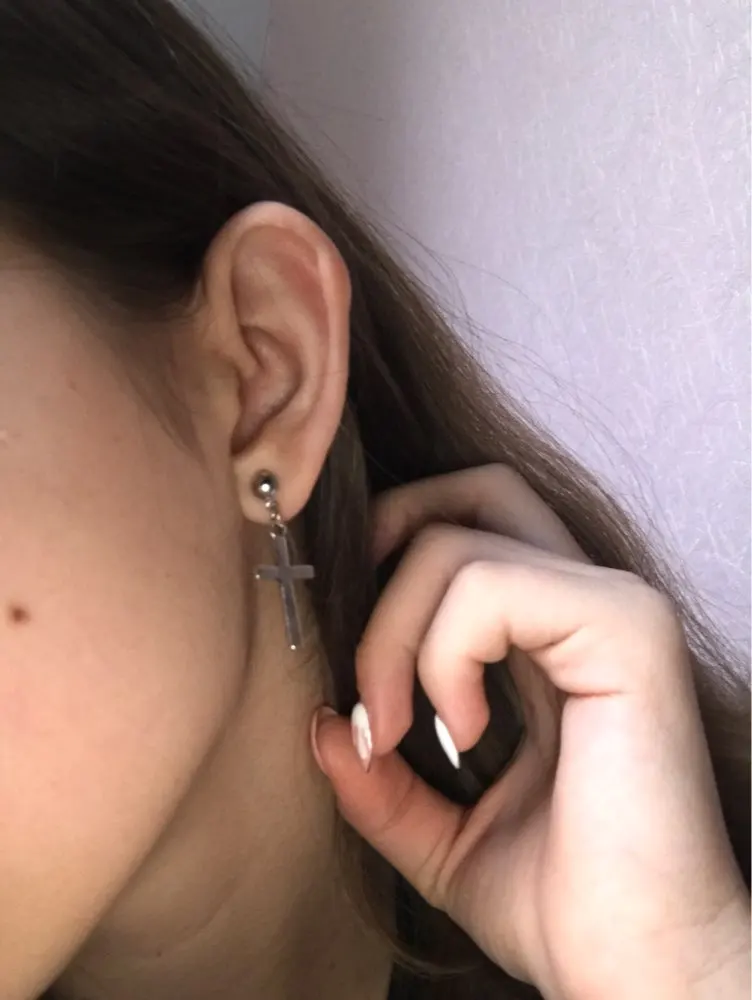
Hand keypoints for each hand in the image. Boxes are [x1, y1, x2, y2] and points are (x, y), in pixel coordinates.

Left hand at [311, 466, 749, 999]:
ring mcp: (613, 607)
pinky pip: (488, 586)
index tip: (346, 652)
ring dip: (392, 635)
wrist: (636, 973)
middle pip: (472, 492)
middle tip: (362, 645)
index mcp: (552, 638)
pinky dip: (440, 654)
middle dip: (391, 536)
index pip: (469, 527)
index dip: (393, 552)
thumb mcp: (440, 833)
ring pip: (456, 542)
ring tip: (399, 729)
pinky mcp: (625, 628)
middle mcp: (588, 603)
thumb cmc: (560, 904)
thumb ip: (378, 779)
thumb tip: (316, 721)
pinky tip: (459, 730)